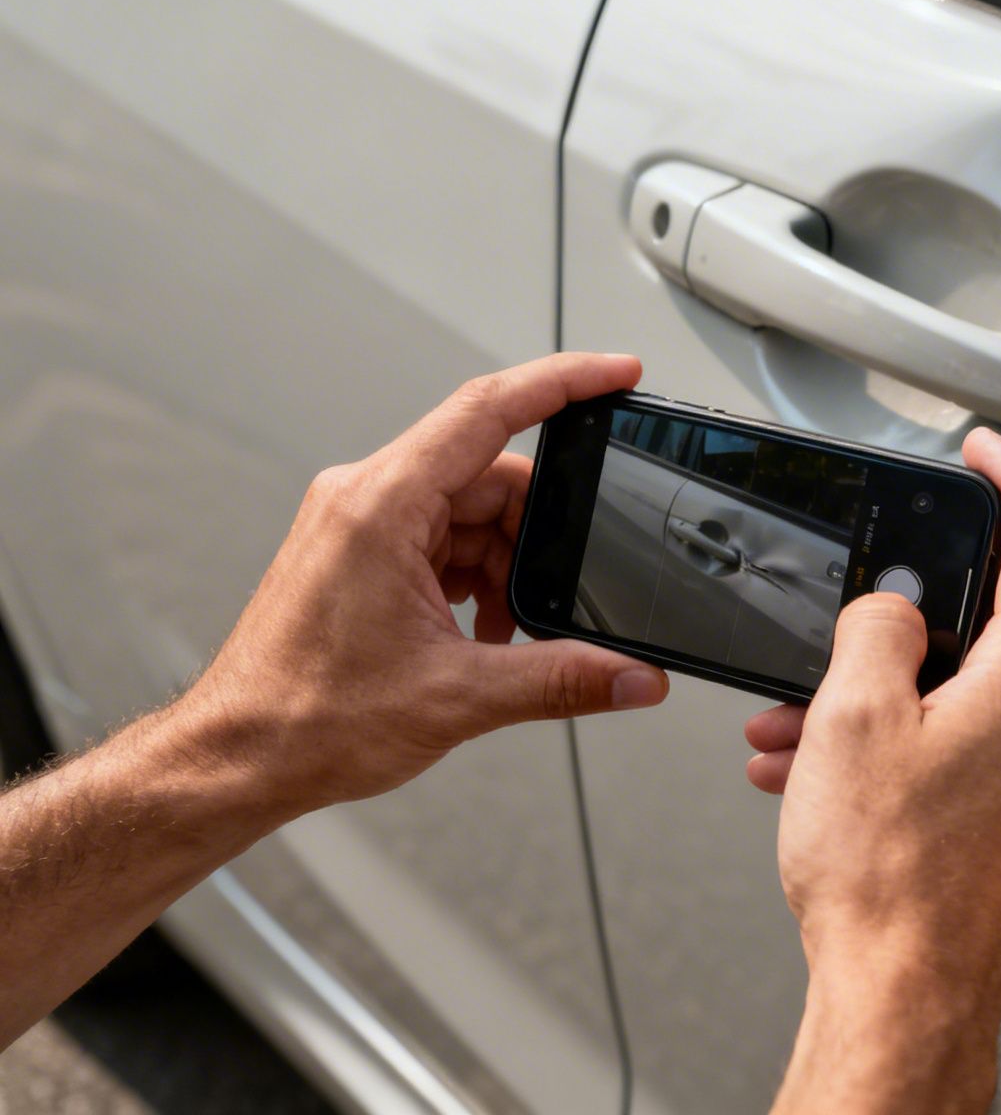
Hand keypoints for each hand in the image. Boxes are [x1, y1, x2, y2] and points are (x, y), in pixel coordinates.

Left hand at [180, 353, 669, 816]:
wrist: (237, 758)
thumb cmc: (302, 717)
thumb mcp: (458, 697)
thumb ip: (563, 679)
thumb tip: (633, 674)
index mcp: (381, 505)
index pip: (488, 410)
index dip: (564, 382)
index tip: (617, 373)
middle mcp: (365, 499)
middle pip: (492, 477)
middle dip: (541, 534)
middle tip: (566, 589)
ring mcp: (361, 525)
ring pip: (473, 514)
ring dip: (508, 567)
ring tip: (509, 633)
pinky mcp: (362, 554)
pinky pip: (445, 542)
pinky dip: (480, 580)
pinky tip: (485, 631)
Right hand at [743, 427, 1000, 1111]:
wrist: (907, 1003)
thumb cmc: (891, 885)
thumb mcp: (852, 719)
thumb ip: (878, 630)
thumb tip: (894, 611)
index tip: (990, 451)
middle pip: (995, 625)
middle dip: (902, 623)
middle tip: (844, 629)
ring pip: (963, 698)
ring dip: (880, 699)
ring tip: (797, 731)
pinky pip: (963, 753)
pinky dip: (898, 749)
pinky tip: (826, 779)